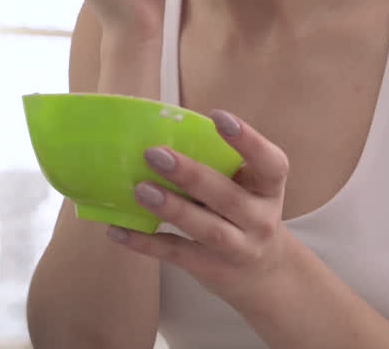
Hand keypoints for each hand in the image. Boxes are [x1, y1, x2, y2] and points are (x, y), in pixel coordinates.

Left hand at [108, 110, 300, 310]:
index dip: (248, 140)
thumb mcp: (246, 188)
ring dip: (172, 209)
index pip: (270, 163)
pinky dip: (145, 243)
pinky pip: (177, 254)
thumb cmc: (244, 213)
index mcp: (268, 188)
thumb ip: (218, 165)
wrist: (262, 273)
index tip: (217, 116)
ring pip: (208, 230)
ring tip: (141, 189)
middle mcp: (261, 219)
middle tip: (155, 154)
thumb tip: (161, 134)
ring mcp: (239, 249)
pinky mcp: (212, 270)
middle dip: (191, 174)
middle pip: (228, 197)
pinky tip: (118, 229)